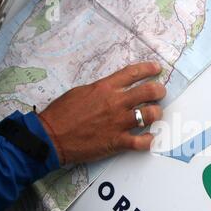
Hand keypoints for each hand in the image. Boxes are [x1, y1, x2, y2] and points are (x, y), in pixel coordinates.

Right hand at [38, 62, 165, 164]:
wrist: (51, 136)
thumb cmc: (62, 114)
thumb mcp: (81, 92)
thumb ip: (101, 89)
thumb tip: (113, 89)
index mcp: (105, 88)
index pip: (133, 73)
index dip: (149, 69)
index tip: (157, 69)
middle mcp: (115, 103)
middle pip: (149, 91)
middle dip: (159, 91)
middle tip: (160, 94)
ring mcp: (118, 122)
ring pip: (151, 114)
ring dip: (157, 114)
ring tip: (155, 115)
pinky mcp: (117, 142)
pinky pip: (142, 142)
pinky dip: (149, 140)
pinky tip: (150, 138)